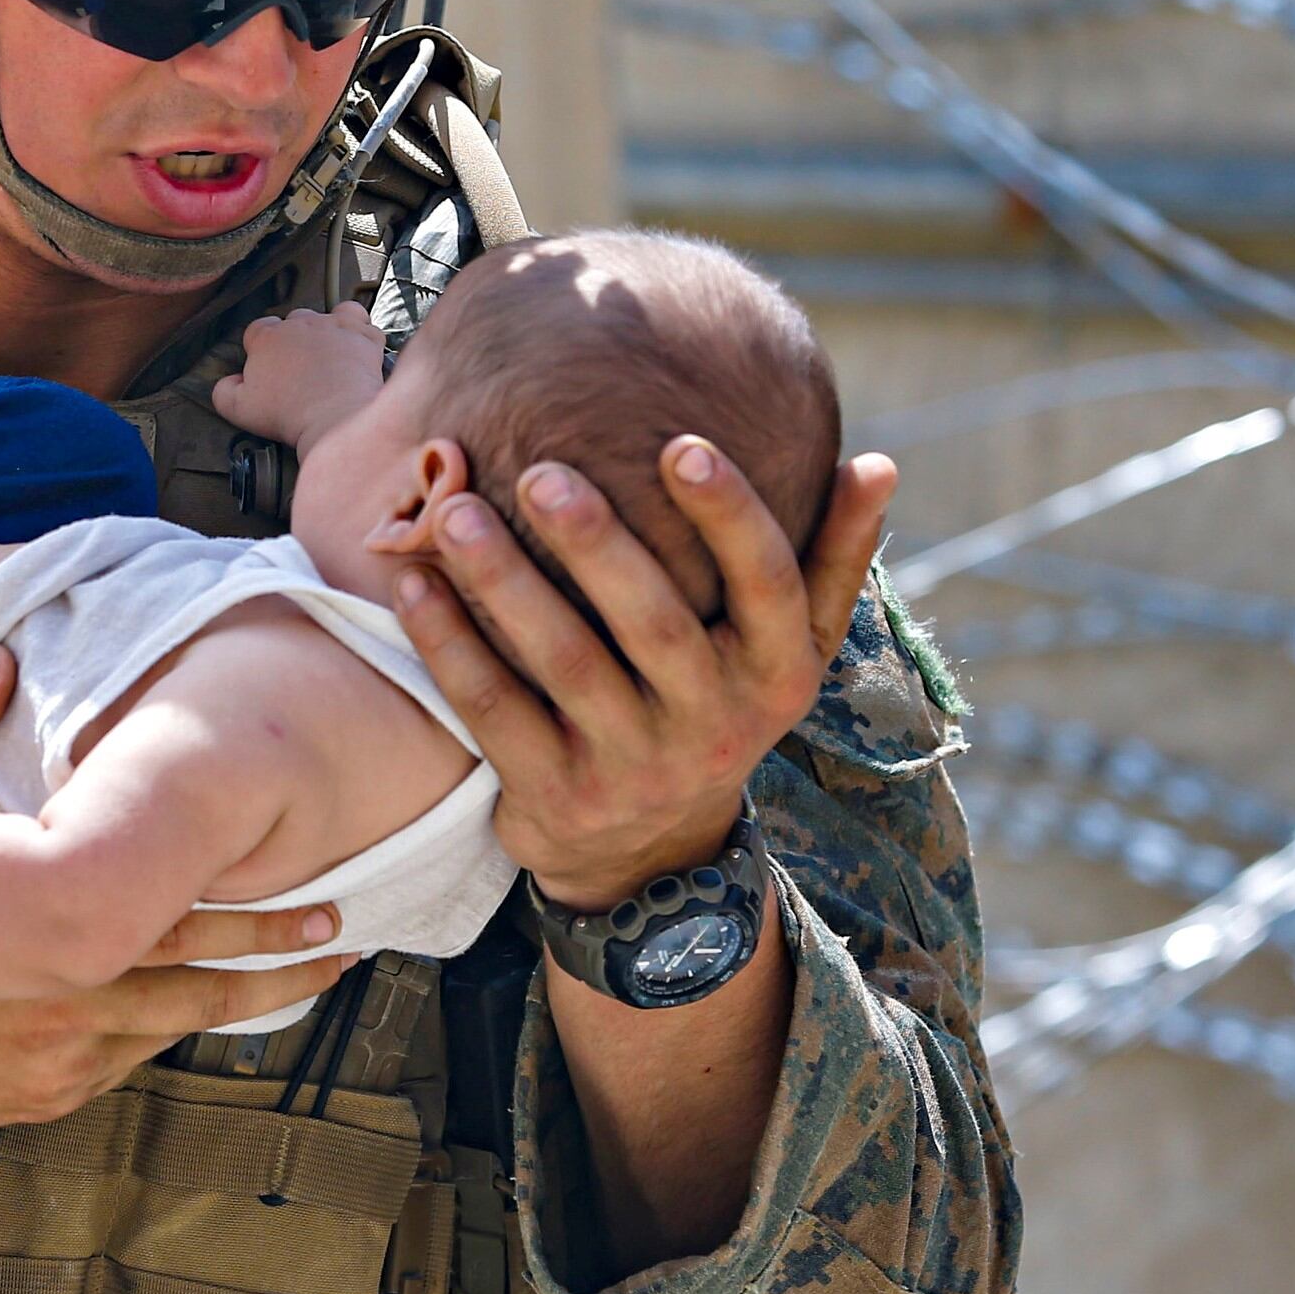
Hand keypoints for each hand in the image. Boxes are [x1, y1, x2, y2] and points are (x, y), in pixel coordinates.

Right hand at [0, 919, 353, 1207]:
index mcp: (30, 949)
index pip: (173, 932)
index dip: (257, 919)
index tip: (328, 896)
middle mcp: (53, 1019)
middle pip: (196, 993)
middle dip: (278, 964)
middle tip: (352, 933)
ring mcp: (45, 1070)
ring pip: (166, 1032)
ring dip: (238, 1003)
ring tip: (310, 974)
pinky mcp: (29, 1101)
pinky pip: (120, 1062)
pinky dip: (167, 1032)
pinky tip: (207, 1008)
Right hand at [213, 302, 387, 449]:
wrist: (334, 417)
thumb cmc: (289, 413)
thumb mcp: (239, 408)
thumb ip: (223, 391)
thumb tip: (227, 383)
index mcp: (268, 337)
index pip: (257, 330)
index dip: (261, 348)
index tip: (266, 366)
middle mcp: (300, 324)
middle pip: (293, 321)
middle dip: (295, 340)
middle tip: (299, 367)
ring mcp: (333, 326)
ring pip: (328, 314)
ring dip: (327, 329)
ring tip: (328, 352)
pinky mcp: (362, 335)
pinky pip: (362, 322)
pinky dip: (360, 332)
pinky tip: (356, 346)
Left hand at [395, 440, 900, 909]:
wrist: (651, 851)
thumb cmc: (721, 701)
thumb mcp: (789, 648)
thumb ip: (832, 557)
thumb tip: (881, 464)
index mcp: (778, 673)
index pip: (767, 584)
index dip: (729, 515)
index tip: (680, 442)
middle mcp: (714, 724)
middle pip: (654, 623)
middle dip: (597, 543)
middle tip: (541, 470)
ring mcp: (632, 765)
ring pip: (566, 663)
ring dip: (507, 584)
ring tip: (457, 513)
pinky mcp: (554, 794)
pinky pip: (495, 711)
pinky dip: (451, 645)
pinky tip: (413, 582)